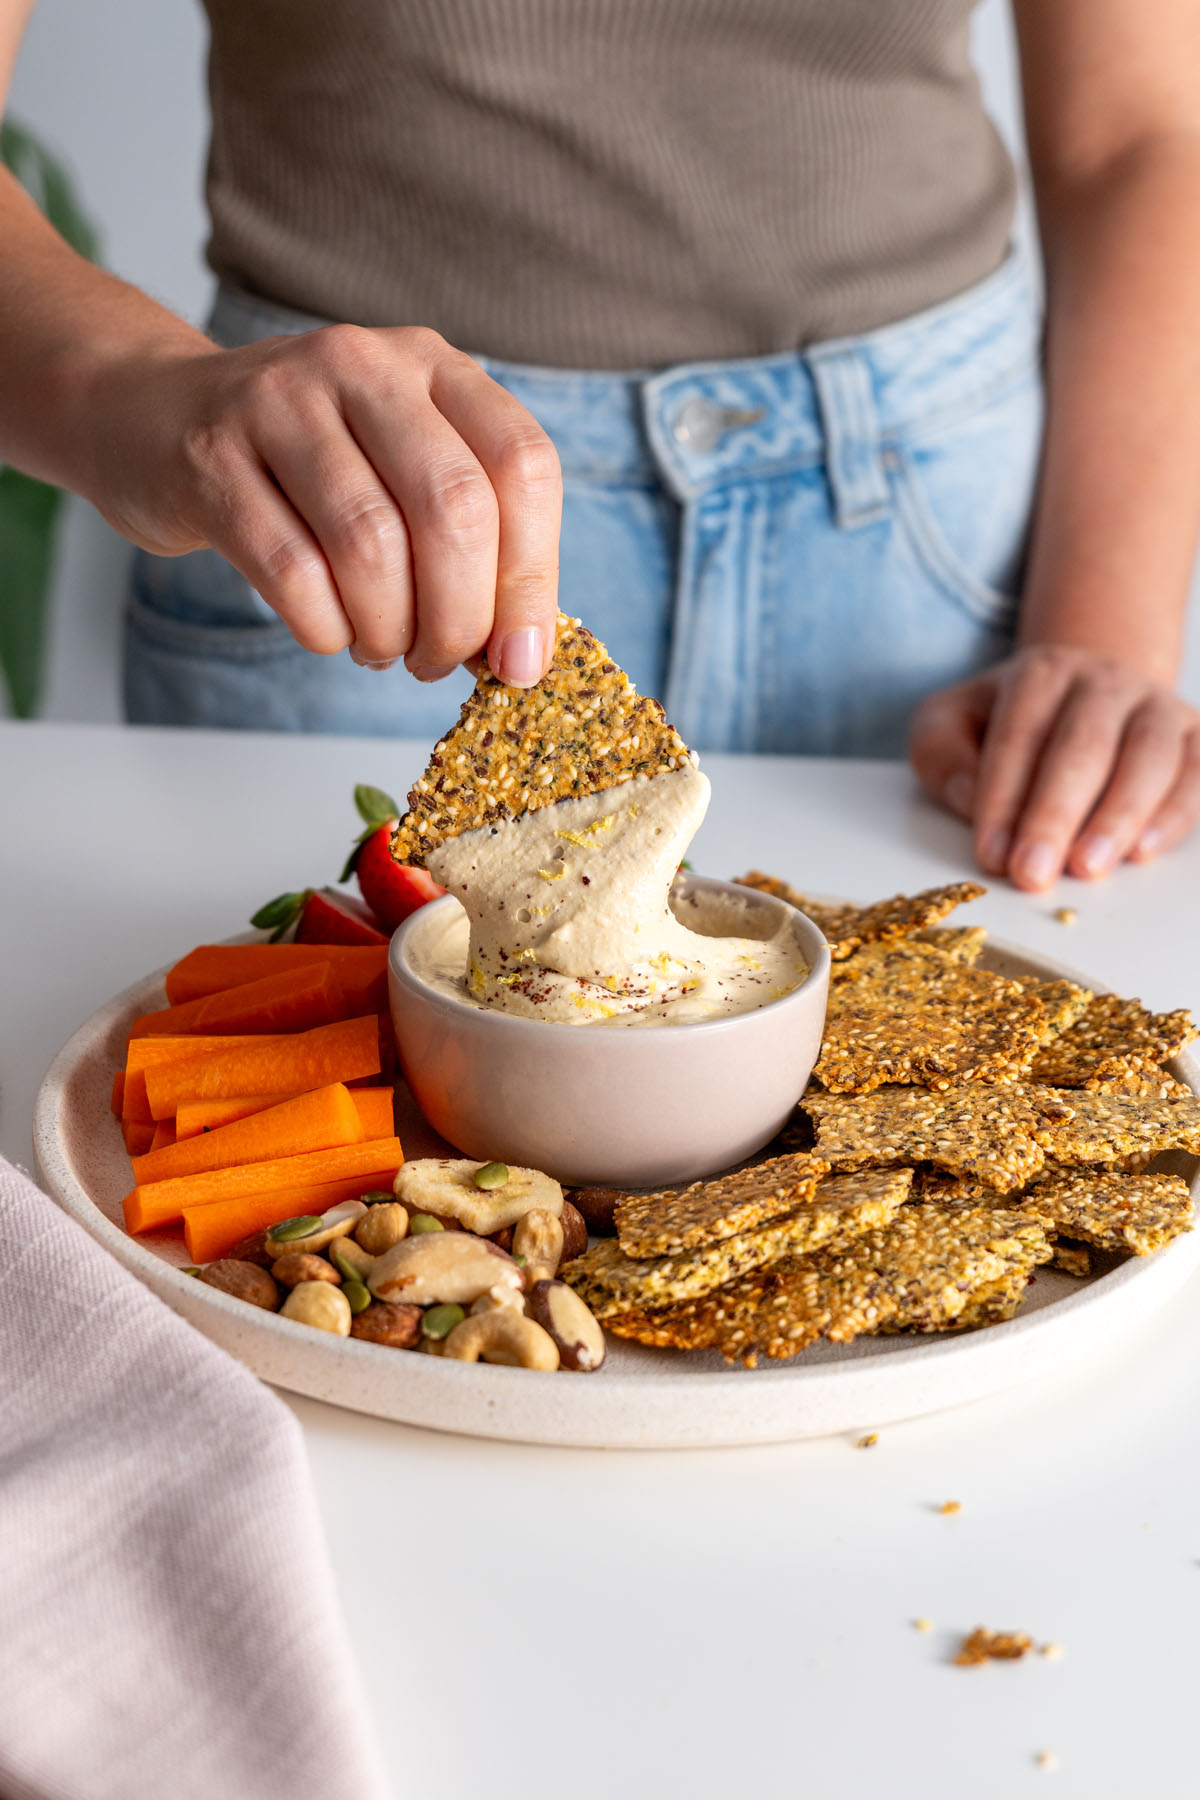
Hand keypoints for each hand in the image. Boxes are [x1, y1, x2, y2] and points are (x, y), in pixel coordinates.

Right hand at [79, 325, 561, 681]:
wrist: (149, 418)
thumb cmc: (301, 467)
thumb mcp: (397, 471)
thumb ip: (470, 543)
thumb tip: (521, 656)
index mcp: (434, 366)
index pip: (521, 465)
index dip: (531, 578)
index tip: (519, 658)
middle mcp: (363, 367)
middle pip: (452, 507)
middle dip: (459, 617)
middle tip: (440, 662)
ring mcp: (280, 401)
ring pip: (371, 544)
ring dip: (388, 630)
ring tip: (381, 650)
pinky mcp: (210, 456)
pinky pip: (290, 569)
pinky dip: (324, 627)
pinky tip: (328, 633)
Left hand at [908, 644, 1199, 889]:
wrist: (1089, 693)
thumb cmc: (1010, 721)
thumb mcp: (952, 722)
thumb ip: (942, 753)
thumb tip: (969, 797)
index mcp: (1041, 674)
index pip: (1019, 736)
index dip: (1003, 799)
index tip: (991, 856)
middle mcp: (1105, 682)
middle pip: (1083, 747)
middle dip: (1055, 815)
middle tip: (1033, 873)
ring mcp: (1158, 707)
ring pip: (1147, 757)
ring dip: (1117, 816)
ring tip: (1088, 867)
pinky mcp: (1196, 736)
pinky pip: (1198, 772)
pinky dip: (1175, 813)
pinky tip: (1144, 851)